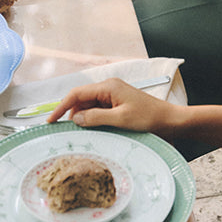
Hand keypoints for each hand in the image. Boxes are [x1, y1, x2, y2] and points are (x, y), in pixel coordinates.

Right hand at [45, 76, 174, 134]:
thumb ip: (96, 118)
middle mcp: (108, 88)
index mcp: (108, 87)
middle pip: (81, 100)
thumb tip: (76, 118)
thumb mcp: (121, 119)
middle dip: (73, 115)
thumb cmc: (149, 118)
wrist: (170, 120)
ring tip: (83, 134)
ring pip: (89, 107)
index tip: (51, 120)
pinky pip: (99, 112)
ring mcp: (113, 96)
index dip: (61, 107)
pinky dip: (93, 121)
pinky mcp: (117, 105)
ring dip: (84, 119)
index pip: (76, 94)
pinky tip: (94, 131)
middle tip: (68, 132)